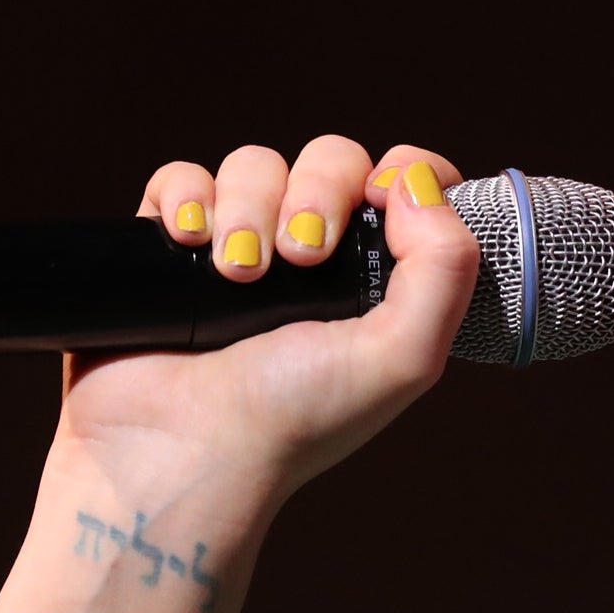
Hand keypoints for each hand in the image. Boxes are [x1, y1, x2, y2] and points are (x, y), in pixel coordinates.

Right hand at [54, 136, 480, 503]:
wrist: (179, 453)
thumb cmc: (292, 421)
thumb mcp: (402, 359)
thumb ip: (445, 267)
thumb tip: (416, 182)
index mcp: (373, 281)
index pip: (407, 185)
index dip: (402, 172)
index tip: (382, 195)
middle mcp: (310, 259)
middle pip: (330, 159)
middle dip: (317, 193)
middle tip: (299, 258)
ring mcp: (238, 248)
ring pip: (254, 164)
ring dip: (246, 207)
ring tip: (236, 274)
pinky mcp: (168, 248)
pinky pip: (181, 178)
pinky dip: (187, 199)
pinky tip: (190, 243)